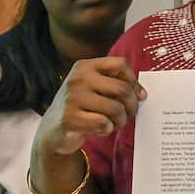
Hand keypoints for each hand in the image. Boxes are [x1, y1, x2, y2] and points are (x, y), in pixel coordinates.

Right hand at [32, 57, 143, 176]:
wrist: (53, 129)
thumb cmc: (80, 107)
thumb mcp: (93, 88)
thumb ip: (115, 85)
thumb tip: (141, 94)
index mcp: (85, 66)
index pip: (120, 64)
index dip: (134, 81)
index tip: (137, 95)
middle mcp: (78, 78)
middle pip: (122, 89)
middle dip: (132, 106)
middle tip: (128, 115)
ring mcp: (72, 98)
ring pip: (115, 109)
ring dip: (121, 121)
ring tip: (114, 124)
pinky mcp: (70, 118)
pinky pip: (104, 124)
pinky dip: (108, 130)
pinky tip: (100, 129)